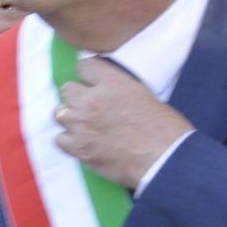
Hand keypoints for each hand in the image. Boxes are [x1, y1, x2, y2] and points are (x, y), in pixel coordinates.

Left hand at [54, 58, 192, 190]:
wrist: (166, 160)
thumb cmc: (164, 129)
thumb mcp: (143, 94)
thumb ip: (117, 88)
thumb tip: (103, 89)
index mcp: (113, 82)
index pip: (83, 66)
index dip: (88, 76)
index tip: (93, 84)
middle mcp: (92, 100)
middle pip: (67, 89)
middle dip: (77, 97)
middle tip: (91, 108)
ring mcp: (82, 124)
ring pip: (59, 113)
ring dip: (71, 118)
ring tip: (87, 126)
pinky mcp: (79, 148)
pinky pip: (59, 139)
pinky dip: (69, 141)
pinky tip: (84, 143)